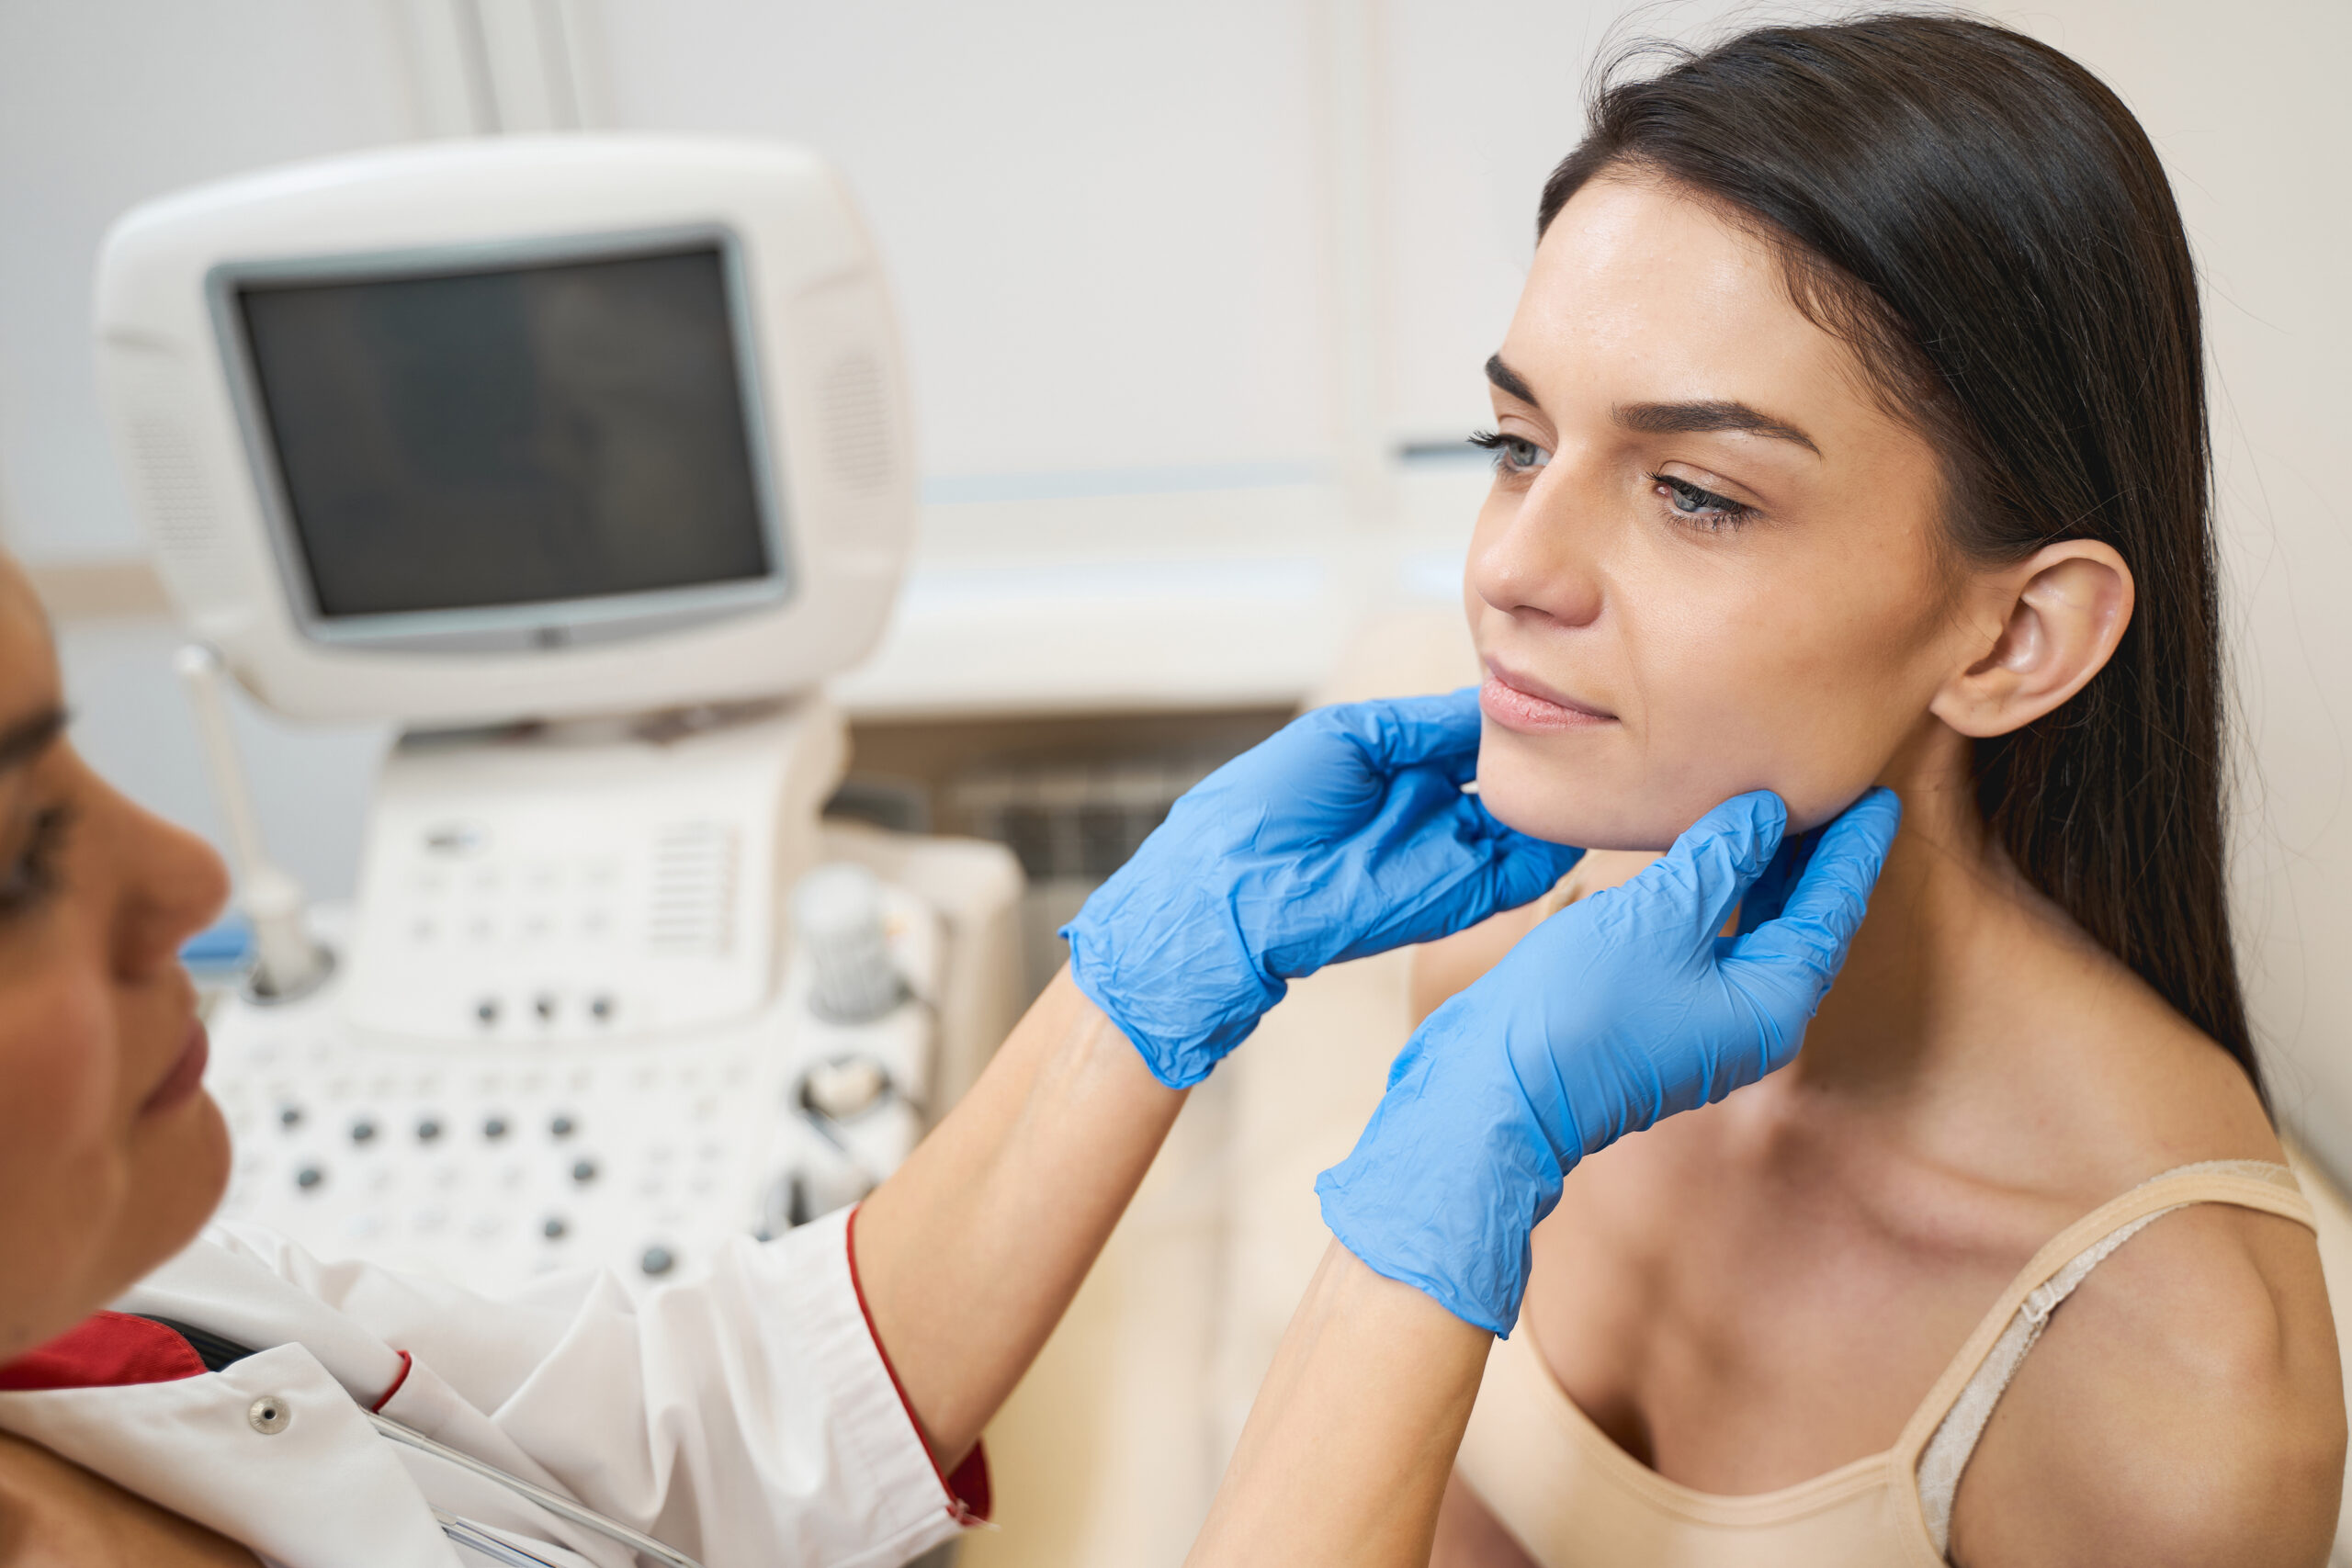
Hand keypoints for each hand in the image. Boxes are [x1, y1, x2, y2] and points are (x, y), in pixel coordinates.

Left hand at [1063, 690, 1585, 1087]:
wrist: (1229, 898)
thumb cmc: (1264, 807)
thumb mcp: (1348, 740)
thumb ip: (1422, 725)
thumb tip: (1487, 705)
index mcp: (1395, 760)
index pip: (1473, 735)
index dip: (1516, 718)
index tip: (1563, 689)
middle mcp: (1426, 807)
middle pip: (1506, 780)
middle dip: (1547, 761)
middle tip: (1597, 730)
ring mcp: (1441, 854)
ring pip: (1519, 828)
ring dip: (1557, 807)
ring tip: (1604, 769)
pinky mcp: (1450, 902)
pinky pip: (1514, 877)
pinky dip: (1549, 854)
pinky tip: (1579, 822)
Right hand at [1315, 787, 1901, 1334]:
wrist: (1498, 1089)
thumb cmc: (1582, 1009)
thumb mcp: (1661, 915)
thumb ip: (1721, 858)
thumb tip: (1763, 813)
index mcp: (1772, 1003)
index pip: (1831, 911)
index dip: (1854, 849)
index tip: (1877, 797)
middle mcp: (1750, 1021)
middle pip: (1800, 926)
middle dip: (1814, 858)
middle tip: (1832, 790)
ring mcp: (1702, 1024)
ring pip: (1753, 936)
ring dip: (1763, 875)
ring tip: (1771, 811)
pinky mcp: (1657, 1019)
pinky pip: (1709, 946)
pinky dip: (1717, 898)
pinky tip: (1701, 860)